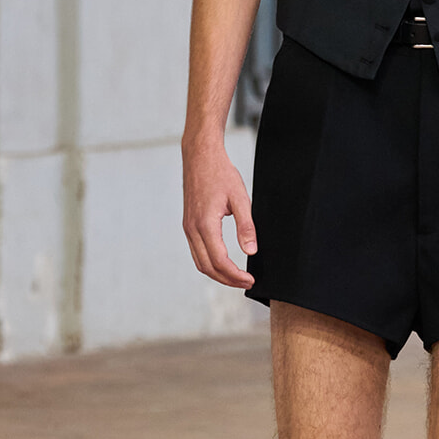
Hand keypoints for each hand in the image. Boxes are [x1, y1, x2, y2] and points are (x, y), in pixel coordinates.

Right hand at [182, 135, 256, 288]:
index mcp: (205, 224)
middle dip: (227, 279)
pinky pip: (196, 252)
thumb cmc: (220, 173)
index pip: (220, 261)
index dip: (235, 275)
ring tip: (236, 277)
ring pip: (199, 262)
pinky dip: (209, 263)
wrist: (200, 156)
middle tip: (246, 283)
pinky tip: (223, 262)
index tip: (250, 280)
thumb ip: (246, 226)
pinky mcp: (188, 224)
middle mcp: (192, 229)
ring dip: (217, 274)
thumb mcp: (240, 198)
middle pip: (207, 267)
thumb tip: (251, 251)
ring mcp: (187, 227)